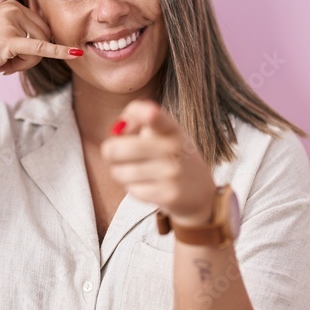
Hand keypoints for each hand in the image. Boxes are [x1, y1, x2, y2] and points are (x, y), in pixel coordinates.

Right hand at [0, 0, 82, 80]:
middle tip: (6, 62)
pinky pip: (40, 49)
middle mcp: (13, 9)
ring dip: (24, 64)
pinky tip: (75, 54)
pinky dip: (59, 53)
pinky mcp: (10, 41)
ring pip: (39, 49)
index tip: (12, 53)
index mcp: (12, 4)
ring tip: (3, 63)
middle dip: (30, 57)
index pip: (40, 27)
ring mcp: (11, 23)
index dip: (32, 45)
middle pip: (43, 37)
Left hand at [100, 99, 216, 224]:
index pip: (158, 118)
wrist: (201, 193)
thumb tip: (117, 130)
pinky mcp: (169, 195)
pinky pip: (132, 190)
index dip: (149, 114)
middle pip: (118, 148)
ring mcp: (172, 173)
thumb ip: (137, 120)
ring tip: (134, 171)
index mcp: (171, 128)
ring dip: (120, 173)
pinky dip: (133, 189)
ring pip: (120, 172)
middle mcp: (173, 148)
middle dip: (109, 153)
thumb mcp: (163, 132)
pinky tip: (147, 186)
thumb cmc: (172, 156)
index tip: (150, 114)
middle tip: (113, 154)